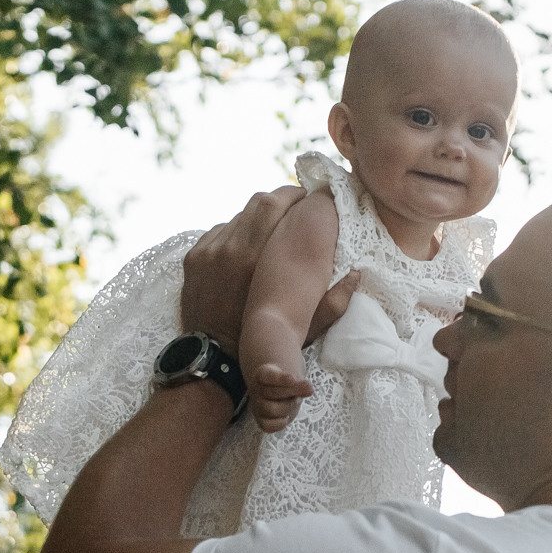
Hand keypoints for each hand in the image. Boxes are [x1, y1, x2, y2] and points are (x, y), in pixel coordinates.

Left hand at [182, 191, 362, 352]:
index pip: (275, 204)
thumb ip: (332, 302)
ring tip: (270, 229)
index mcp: (256, 259)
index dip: (293, 194)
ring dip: (256, 218)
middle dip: (278, 198)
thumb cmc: (260, 343)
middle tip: (294, 204)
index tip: (307, 197)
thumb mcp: (302, 326)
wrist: (212, 357)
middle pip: (256, 202)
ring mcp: (208, 251)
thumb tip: (356, 275)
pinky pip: (217, 233)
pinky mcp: (194, 258)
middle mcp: (229, 248)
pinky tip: (244, 246)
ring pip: (236, 217)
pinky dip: (233, 234)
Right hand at [249, 361, 313, 434]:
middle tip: (307, 389)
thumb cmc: (285, 384)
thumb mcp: (293, 380)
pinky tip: (286, 416)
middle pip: (273, 393)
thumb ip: (300, 384)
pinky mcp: (261, 420)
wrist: (276, 395)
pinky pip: (267, 426)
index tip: (293, 378)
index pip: (268, 376)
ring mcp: (257, 406)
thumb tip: (309, 389)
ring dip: (289, 407)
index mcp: (262, 374)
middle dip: (292, 392)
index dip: (280, 378)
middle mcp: (256, 389)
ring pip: (272, 410)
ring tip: (295, 401)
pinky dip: (280, 423)